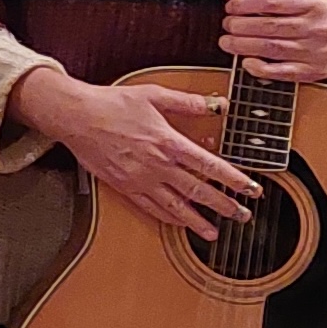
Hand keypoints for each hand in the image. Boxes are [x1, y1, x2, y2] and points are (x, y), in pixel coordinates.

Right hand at [13, 68, 256, 237]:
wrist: (75, 116)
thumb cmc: (111, 103)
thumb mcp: (153, 95)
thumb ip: (187, 102)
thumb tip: (217, 104)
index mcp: (168, 142)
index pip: (210, 166)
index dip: (234, 180)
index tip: (252, 189)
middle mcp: (157, 165)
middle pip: (197, 191)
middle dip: (223, 206)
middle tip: (242, 216)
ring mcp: (140, 178)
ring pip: (175, 206)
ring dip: (197, 221)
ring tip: (214, 232)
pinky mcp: (123, 186)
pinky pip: (149, 207)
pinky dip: (167, 218)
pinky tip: (178, 223)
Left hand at [218, 0, 326, 81]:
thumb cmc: (307, 18)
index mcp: (314, 3)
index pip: (272, 1)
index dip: (245, 4)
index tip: (230, 7)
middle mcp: (318, 27)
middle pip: (269, 26)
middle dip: (240, 26)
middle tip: (228, 25)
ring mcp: (316, 51)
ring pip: (271, 48)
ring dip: (242, 45)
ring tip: (227, 42)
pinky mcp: (312, 71)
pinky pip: (281, 72)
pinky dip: (258, 68)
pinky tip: (246, 62)